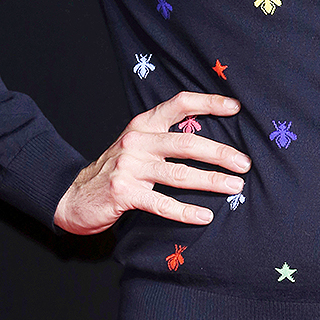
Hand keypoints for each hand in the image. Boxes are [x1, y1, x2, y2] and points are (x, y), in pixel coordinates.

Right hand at [54, 92, 249, 233]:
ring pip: (178, 173)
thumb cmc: (117, 170)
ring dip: (211, 181)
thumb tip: (212, 143)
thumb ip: (165, 138)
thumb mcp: (138, 145)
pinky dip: (185, 211)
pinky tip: (204, 216)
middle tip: (244, 163)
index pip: (178, 104)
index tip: (235, 108)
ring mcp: (129, 167)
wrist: (74, 195)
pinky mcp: (124, 193)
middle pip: (185, 142)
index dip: (208, 103)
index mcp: (143, 125)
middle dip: (219, 153)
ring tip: (235, 186)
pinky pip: (161, 202)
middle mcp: (137, 141)